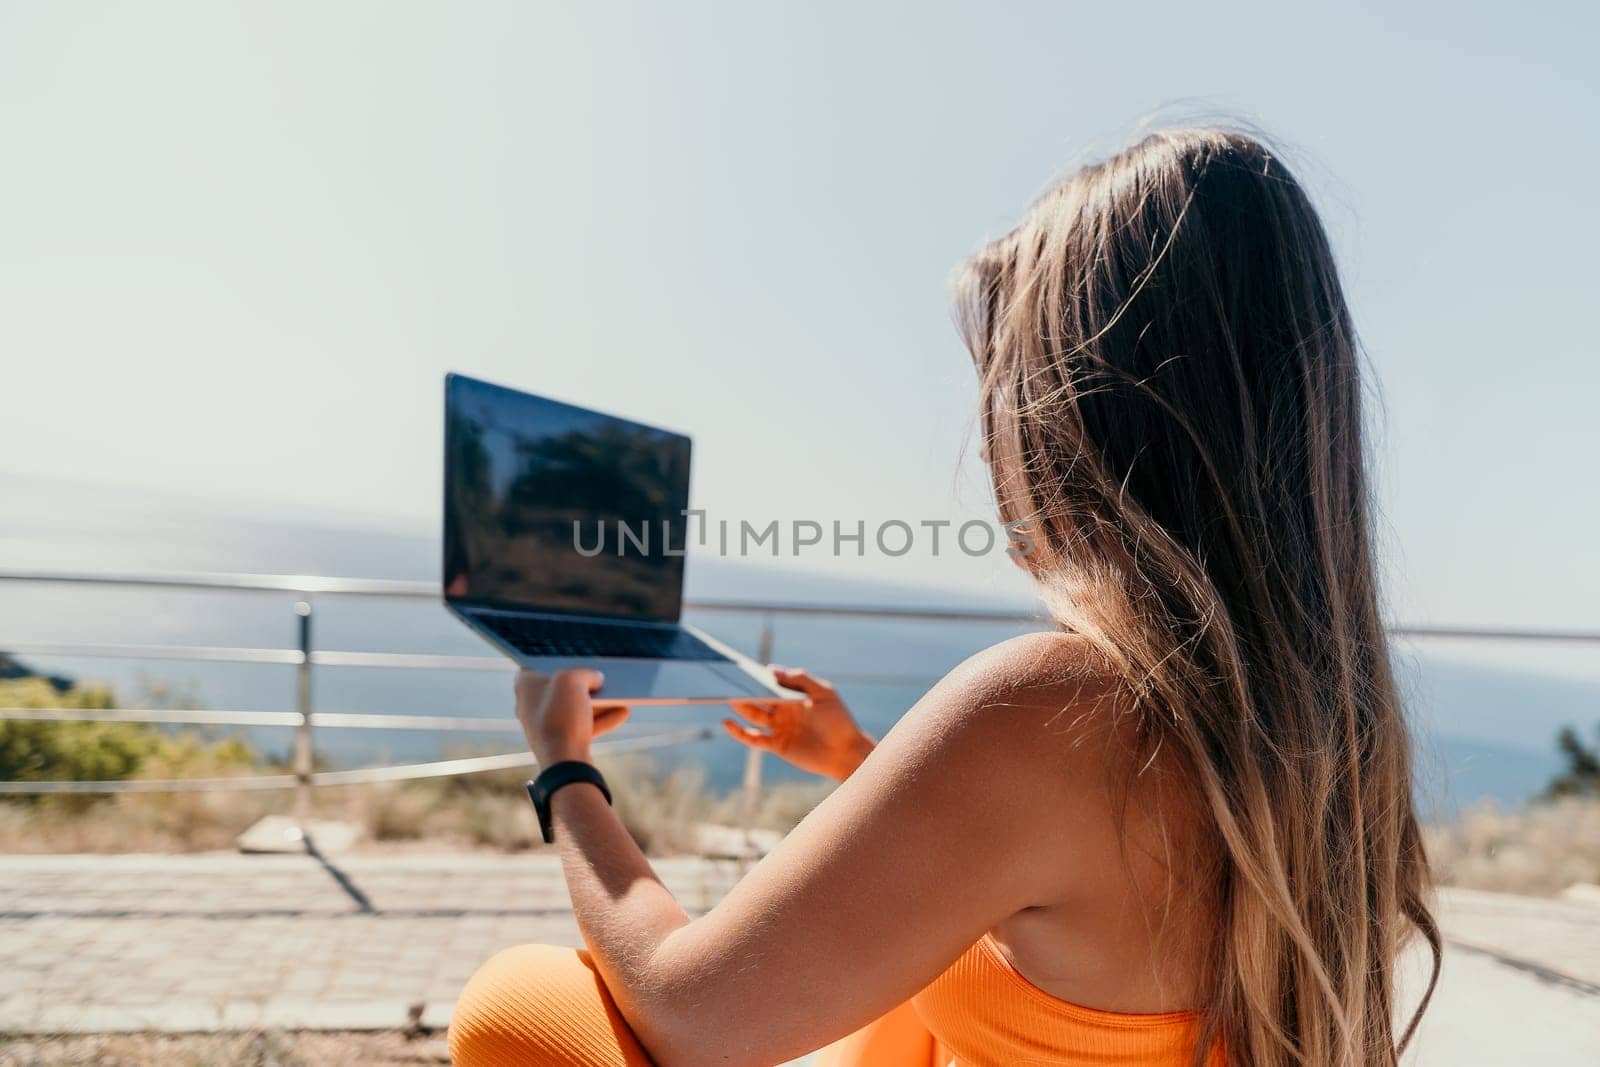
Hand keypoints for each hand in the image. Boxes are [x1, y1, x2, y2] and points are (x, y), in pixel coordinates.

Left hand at [514, 668, 630, 765]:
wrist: (564, 761)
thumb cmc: (562, 715)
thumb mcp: (574, 679)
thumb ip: (586, 673)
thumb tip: (596, 679)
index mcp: (524, 685)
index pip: (541, 663)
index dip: (561, 659)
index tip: (579, 657)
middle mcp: (530, 704)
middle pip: (563, 687)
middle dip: (587, 683)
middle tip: (604, 676)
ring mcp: (545, 725)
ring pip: (575, 707)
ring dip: (600, 702)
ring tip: (622, 693)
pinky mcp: (560, 742)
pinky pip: (583, 726)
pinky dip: (601, 720)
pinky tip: (623, 713)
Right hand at [723, 666, 873, 781]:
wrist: (846, 752)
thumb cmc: (839, 720)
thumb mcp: (824, 693)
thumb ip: (800, 679)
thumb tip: (771, 669)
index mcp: (793, 694)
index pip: (770, 682)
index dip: (755, 676)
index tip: (738, 667)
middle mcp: (784, 709)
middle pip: (758, 697)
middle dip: (742, 690)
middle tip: (724, 681)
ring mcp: (779, 727)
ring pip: (753, 715)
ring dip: (739, 707)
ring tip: (724, 697)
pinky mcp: (777, 745)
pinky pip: (753, 738)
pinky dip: (739, 732)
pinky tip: (727, 723)